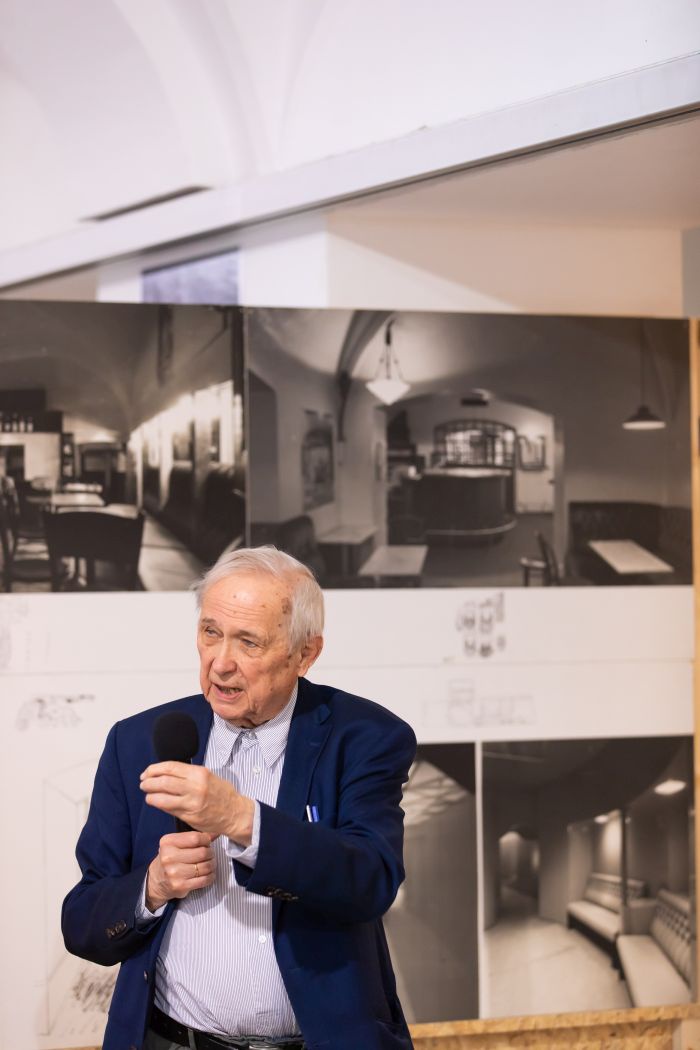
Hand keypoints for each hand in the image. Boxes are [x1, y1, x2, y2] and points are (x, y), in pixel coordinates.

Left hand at [140, 761, 254, 845]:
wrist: (235, 813)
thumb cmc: (221, 793)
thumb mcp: (208, 776)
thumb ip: (189, 775)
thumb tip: (166, 773)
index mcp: (199, 773)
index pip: (170, 767)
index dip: (154, 769)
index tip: (147, 772)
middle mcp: (195, 786)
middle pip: (163, 781)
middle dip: (148, 781)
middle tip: (143, 782)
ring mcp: (191, 802)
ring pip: (162, 797)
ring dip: (150, 794)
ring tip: (147, 793)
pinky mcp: (189, 816)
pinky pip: (168, 808)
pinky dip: (158, 804)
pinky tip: (155, 801)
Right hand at [146, 831, 215, 910]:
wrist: (157, 880)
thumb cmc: (170, 859)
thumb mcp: (177, 844)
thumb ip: (194, 837)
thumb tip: (215, 832)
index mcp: (168, 842)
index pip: (195, 838)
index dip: (206, 840)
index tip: (208, 842)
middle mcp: (169, 857)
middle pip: (202, 852)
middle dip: (211, 853)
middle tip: (210, 854)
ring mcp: (174, 873)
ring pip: (205, 866)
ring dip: (212, 865)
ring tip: (210, 864)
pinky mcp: (180, 886)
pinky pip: (204, 880)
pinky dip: (210, 876)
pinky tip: (208, 874)